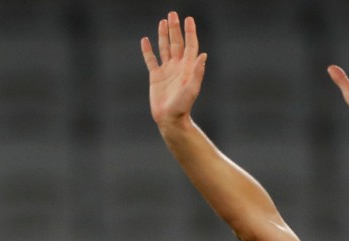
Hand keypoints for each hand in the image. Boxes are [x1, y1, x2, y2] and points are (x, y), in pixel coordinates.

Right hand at [142, 12, 207, 127]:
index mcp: (187, 67)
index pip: (189, 45)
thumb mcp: (192, 88)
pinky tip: (145, 40)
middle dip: (175, 28)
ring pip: (164, 48)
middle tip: (173, 14)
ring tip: (162, 21)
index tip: (188, 19)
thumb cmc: (183, 106)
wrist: (170, 119)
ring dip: (163, 35)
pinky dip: (148, 50)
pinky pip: (151, 60)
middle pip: (176, 43)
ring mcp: (166, 70)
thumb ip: (197, 72)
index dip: (189, 32)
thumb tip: (203, 55)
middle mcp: (178, 66)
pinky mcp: (156, 77)